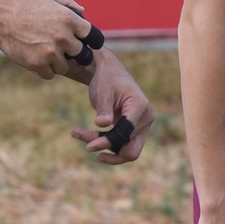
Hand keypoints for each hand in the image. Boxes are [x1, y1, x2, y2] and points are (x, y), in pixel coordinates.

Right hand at [0, 0, 90, 79]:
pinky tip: (37, 59)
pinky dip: (44, 70)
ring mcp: (51, 53)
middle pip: (81, 54)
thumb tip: (82, 11)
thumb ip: (66, 0)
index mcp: (69, 18)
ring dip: (58, 62)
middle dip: (73, 51)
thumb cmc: (20, 2)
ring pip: (65, 66)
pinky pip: (50, 74)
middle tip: (61, 47)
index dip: (89, 39)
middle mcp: (63, 37)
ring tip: (45, 52)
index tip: (83, 41)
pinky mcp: (38, 65)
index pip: (94, 37)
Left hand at [70, 50, 154, 164]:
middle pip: (129, 147)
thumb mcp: (102, 92)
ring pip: (125, 150)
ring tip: (78, 134)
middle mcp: (145, 119)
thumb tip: (102, 124)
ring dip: (104, 147)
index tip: (88, 146)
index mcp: (140, 106)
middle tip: (86, 146)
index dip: (107, 141)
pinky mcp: (134, 131)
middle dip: (106, 148)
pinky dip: (105, 143)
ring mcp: (142, 126)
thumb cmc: (107, 79)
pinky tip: (86, 138)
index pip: (126, 133)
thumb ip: (104, 109)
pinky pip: (121, 145)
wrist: (110, 73)